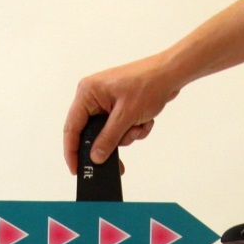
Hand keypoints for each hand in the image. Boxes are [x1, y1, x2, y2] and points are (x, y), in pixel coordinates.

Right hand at [62, 55, 181, 173]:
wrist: (171, 74)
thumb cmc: (149, 83)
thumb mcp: (125, 116)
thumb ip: (108, 139)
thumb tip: (95, 157)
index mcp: (87, 93)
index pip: (72, 128)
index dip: (72, 151)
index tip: (76, 169)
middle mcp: (93, 97)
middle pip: (91, 133)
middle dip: (111, 141)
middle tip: (123, 144)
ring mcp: (105, 102)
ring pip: (108, 134)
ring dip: (126, 135)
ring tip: (139, 125)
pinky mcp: (117, 107)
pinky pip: (119, 129)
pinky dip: (132, 129)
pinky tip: (144, 121)